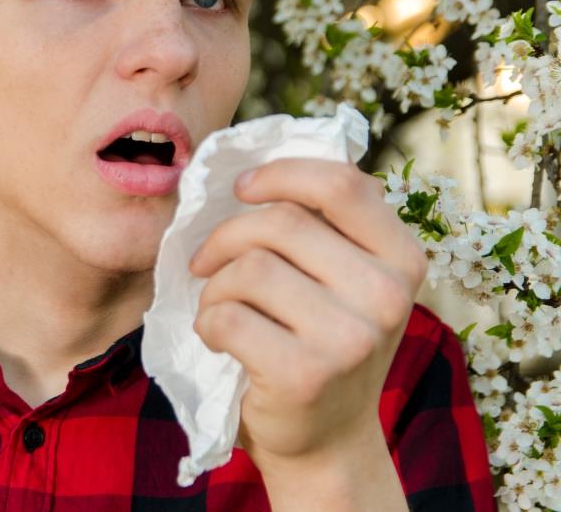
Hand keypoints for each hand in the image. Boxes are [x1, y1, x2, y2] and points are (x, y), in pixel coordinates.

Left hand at [189, 158, 427, 472]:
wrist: (327, 441)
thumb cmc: (323, 343)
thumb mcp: (347, 280)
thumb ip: (326, 226)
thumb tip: (255, 166)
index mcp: (403, 258)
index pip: (340, 183)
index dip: (279, 173)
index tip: (240, 188)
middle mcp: (388, 295)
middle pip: (280, 222)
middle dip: (225, 236)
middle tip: (204, 262)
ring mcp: (351, 338)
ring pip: (248, 267)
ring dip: (214, 286)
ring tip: (220, 308)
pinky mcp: (306, 374)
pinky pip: (227, 316)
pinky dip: (207, 322)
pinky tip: (219, 339)